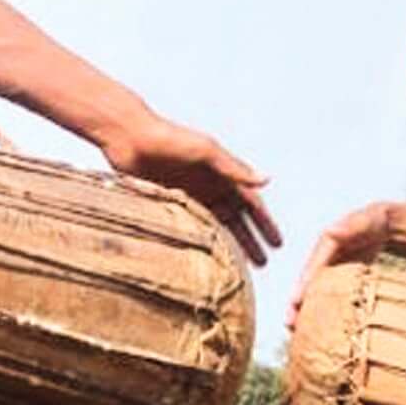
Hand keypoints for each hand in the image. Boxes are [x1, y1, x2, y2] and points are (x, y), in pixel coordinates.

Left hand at [106, 116, 279, 265]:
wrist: (128, 138)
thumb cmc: (169, 138)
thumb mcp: (205, 152)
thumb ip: (234, 168)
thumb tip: (267, 180)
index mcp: (223, 173)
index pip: (251, 203)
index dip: (265, 223)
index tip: (277, 243)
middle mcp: (210, 186)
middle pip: (237, 219)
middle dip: (251, 239)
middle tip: (263, 263)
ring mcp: (191, 196)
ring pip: (216, 226)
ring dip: (229, 244)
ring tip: (238, 266)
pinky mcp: (170, 203)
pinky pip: (192, 227)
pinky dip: (202, 242)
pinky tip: (206, 259)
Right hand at [289, 204, 396, 333]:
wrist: (384, 225)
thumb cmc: (376, 221)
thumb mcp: (367, 220)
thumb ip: (351, 226)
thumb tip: (332, 230)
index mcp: (326, 244)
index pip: (313, 266)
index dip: (304, 284)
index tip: (296, 301)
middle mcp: (323, 257)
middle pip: (308, 282)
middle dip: (297, 303)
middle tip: (289, 323)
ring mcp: (329, 267)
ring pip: (314, 292)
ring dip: (306, 310)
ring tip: (297, 332)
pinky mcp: (337, 277)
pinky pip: (326, 294)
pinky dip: (320, 309)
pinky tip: (318, 328)